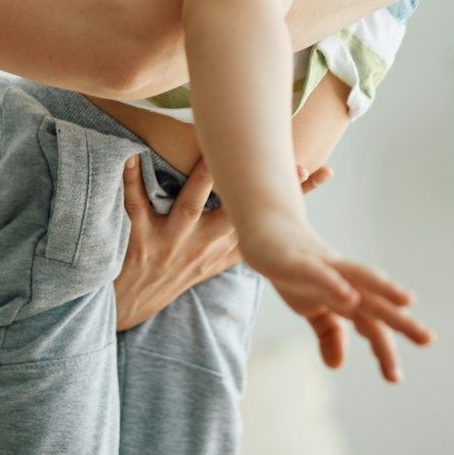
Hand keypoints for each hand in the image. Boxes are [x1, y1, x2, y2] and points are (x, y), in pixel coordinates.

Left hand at [112, 156, 331, 331]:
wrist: (136, 302)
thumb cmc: (183, 270)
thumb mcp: (220, 259)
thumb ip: (245, 234)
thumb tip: (277, 203)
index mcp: (226, 246)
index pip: (268, 221)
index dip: (295, 196)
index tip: (321, 170)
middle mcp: (204, 244)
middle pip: (236, 213)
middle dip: (258, 188)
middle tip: (279, 159)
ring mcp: (174, 241)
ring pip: (190, 205)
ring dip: (202, 178)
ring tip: (212, 152)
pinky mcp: (143, 238)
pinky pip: (136, 205)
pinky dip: (133, 182)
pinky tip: (132, 159)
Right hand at [237, 210, 433, 382]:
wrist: (265, 230)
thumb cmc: (294, 269)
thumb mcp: (309, 309)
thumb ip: (328, 333)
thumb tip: (338, 364)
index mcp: (345, 297)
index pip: (370, 325)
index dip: (384, 350)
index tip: (396, 377)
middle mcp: (342, 281)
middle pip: (375, 302)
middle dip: (401, 321)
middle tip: (428, 339)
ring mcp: (323, 268)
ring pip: (359, 277)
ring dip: (383, 289)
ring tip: (405, 303)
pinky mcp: (299, 261)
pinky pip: (320, 273)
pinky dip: (335, 284)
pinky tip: (349, 296)